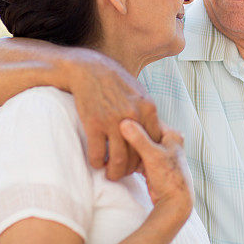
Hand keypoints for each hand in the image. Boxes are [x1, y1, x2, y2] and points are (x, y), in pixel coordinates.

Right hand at [60, 48, 161, 180]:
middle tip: (124, 173)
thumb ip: (145, 111)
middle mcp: (134, 116)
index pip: (154, 142)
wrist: (88, 69)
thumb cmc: (113, 80)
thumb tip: (151, 130)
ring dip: (114, 172)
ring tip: (110, 174)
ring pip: (118, 159)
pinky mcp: (94, 124)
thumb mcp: (138, 91)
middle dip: (131, 169)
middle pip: (137, 155)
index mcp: (148, 108)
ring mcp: (114, 121)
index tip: (140, 163)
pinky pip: (97, 153)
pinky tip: (96, 162)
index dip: (147, 156)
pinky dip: (97, 162)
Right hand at [119, 119, 193, 220]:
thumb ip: (139, 139)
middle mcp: (167, 142)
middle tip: (112, 132)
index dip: (134, 121)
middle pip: (143, 134)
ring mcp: (159, 154)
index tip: (117, 119)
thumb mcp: (153, 156)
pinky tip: (117, 158)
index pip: (149, 121)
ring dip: (128, 148)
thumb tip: (124, 123)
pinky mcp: (153, 165)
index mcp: (171, 135)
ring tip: (113, 145)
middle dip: (129, 136)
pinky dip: (129, 158)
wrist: (174, 202)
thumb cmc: (169, 178)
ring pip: (139, 146)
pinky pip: (138, 156)